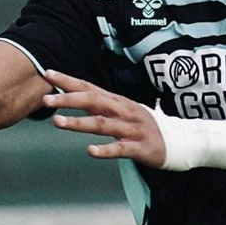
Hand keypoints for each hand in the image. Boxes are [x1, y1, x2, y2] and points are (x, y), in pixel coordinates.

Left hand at [43, 69, 165, 165]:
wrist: (178, 141)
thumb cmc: (142, 126)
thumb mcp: (121, 110)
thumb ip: (99, 105)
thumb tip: (72, 97)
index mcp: (116, 101)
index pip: (89, 87)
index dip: (68, 81)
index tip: (48, 74)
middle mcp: (122, 111)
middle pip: (93, 101)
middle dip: (68, 99)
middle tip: (47, 100)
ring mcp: (131, 129)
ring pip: (102, 124)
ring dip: (79, 122)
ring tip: (58, 122)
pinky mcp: (138, 147)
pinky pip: (120, 149)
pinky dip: (105, 150)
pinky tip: (91, 151)